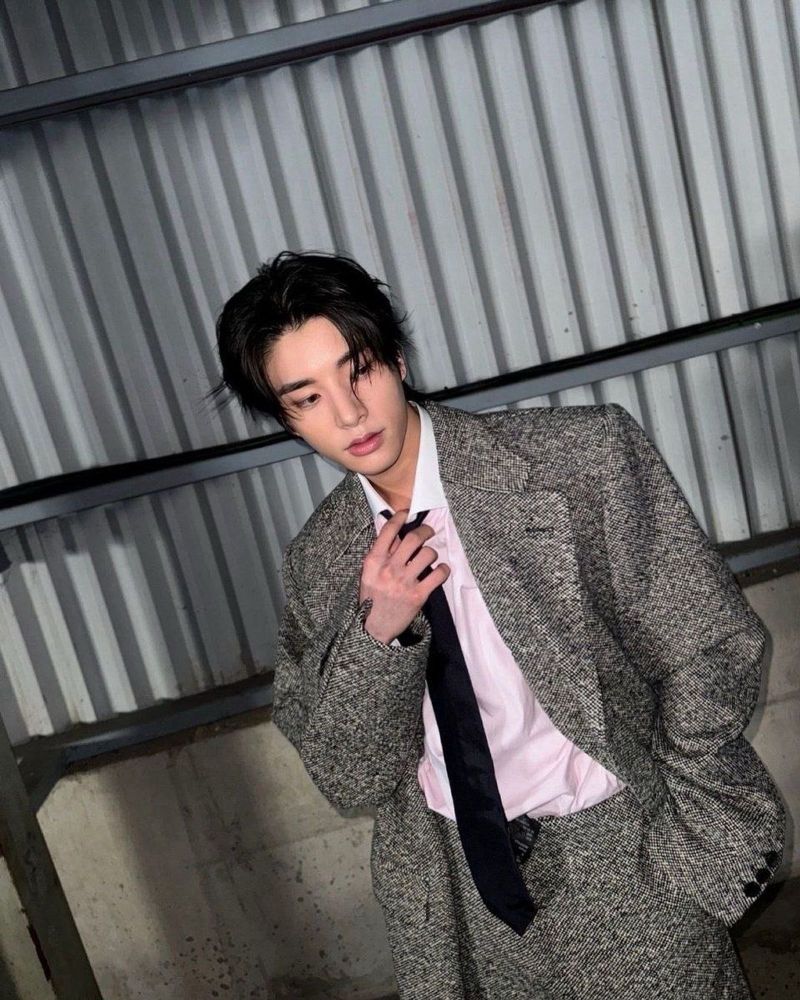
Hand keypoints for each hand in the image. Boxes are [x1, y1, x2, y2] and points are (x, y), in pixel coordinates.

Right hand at [359, 509, 449, 644]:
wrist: (373, 627)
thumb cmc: (371, 598)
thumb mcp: (368, 573)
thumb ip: (382, 554)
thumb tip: (398, 535)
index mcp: (373, 561)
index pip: (388, 530)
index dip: (400, 517)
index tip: (407, 513)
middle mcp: (389, 568)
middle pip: (414, 538)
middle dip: (425, 531)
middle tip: (429, 532)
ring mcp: (404, 582)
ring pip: (428, 554)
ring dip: (432, 553)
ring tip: (430, 557)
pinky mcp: (418, 595)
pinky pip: (438, 574)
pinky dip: (443, 569)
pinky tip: (441, 570)